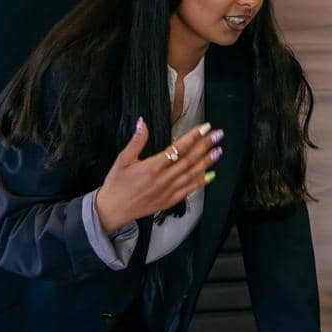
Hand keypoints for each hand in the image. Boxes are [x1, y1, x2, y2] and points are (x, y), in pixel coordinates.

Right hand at [94, 119, 222, 232]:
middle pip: (190, 160)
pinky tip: (210, 174)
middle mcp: (163, 179)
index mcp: (152, 167)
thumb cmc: (116, 184)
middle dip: (206, 146)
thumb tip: (143, 122)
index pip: (178, 148)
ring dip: (207, 162)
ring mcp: (168, 191)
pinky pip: (189, 190)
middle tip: (218, 135)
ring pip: (192, 174)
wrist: (113, 210)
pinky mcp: (170, 200)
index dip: (194, 137)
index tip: (205, 128)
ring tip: (219, 151)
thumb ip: (136, 141)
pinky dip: (201, 182)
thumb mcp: (122, 159)